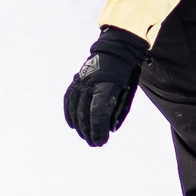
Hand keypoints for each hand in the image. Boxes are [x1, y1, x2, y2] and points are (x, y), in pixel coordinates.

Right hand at [64, 27, 149, 147]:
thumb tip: (108, 129)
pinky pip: (69, 100)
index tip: (101, 141)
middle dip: (90, 131)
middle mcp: (90, 84)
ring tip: (85, 137)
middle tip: (95, 143)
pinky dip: (70, 113)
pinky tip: (73, 125)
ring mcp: (80, 82)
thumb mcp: (126, 91)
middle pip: (85, 113)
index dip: (98, 128)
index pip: (98, 111)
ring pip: (75, 108)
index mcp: (106, 85)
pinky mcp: (75, 82)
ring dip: (80, 125)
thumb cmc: (125, 75)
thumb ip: (117, 109)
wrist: (116, 51)